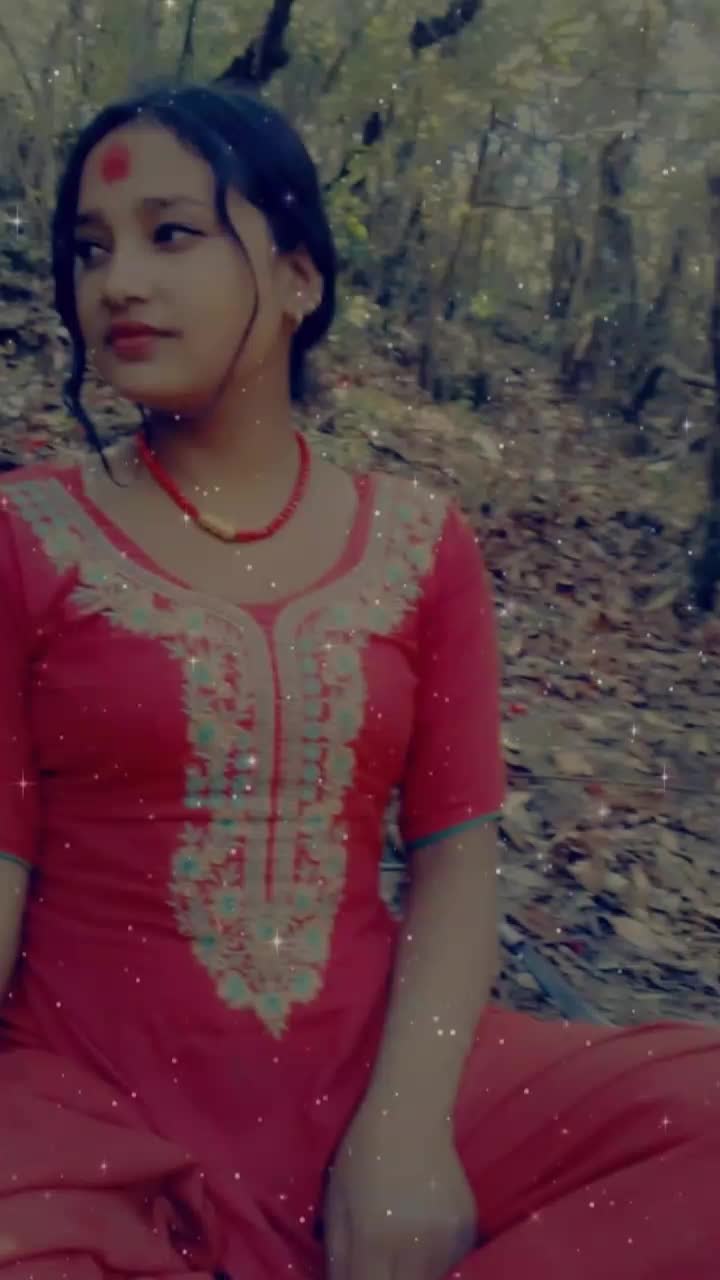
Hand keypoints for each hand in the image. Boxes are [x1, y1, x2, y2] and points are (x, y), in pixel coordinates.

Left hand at [323, 1100, 477, 1278]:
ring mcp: (446, 1240)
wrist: (411, 1115)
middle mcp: (414, 1246)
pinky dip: (434, 1257)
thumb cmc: (363, 1155)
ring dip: (411, 1272)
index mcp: (374, 1239)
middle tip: (379, 1261)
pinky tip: (422, 1228)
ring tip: (400, 1241)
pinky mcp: (467, 1230)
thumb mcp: (336, 1205)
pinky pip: (449, 1262)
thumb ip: (338, 1259)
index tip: (362, 1272)